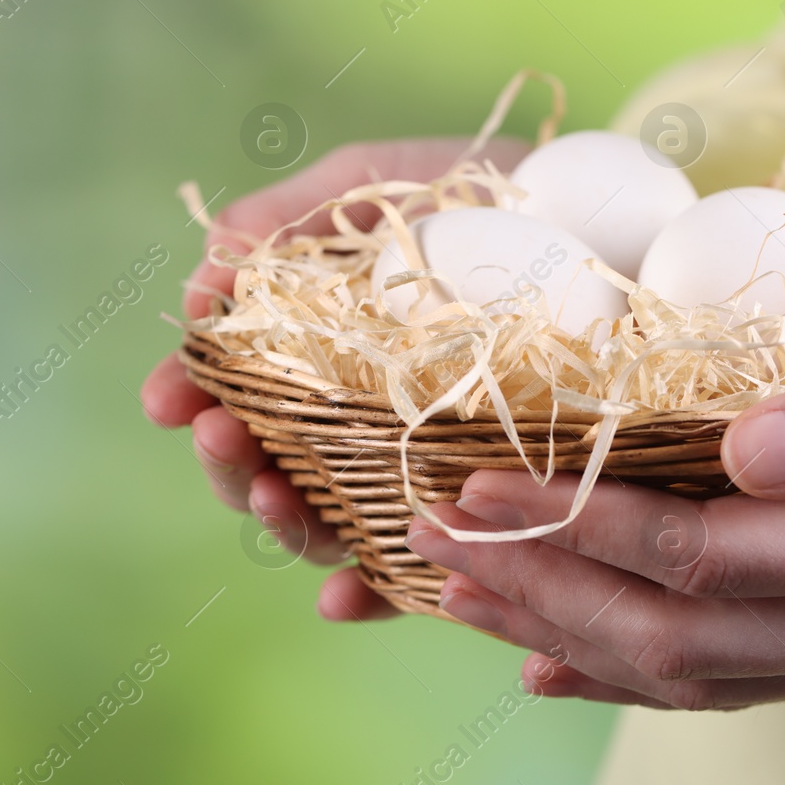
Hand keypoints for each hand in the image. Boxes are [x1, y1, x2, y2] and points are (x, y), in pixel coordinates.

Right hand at [142, 136, 530, 620]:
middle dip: (231, 461)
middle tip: (219, 437)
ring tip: (275, 495)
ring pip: (332, 520)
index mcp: (324, 349)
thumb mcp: (380, 185)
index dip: (193, 397)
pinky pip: (423, 565)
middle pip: (272, 465)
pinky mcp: (483, 507)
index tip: (168, 398)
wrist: (616, 215)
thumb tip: (206, 270)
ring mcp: (419, 465)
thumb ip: (292, 218)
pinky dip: (374, 591)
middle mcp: (361, 418)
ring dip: (288, 519)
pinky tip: (342, 598)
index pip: (240, 391)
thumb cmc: (487, 191)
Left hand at [404, 296, 784, 708]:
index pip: (706, 555)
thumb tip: (746, 445)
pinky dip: (631, 676)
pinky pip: (730, 680)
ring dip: (563, 634)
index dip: (580, 525)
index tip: (480, 480)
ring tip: (459, 593)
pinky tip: (553, 666)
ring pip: (686, 670)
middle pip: (672, 628)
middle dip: (540, 583)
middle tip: (430, 534)